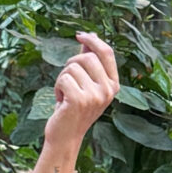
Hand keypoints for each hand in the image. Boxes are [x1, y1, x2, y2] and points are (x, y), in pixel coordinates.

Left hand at [42, 30, 119, 157]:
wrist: (66, 136)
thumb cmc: (74, 108)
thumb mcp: (86, 84)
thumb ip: (90, 61)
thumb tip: (91, 35)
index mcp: (113, 85)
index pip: (107, 52)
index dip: (93, 41)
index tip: (80, 35)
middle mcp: (108, 90)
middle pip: (87, 58)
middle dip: (71, 65)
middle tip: (67, 81)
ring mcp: (95, 96)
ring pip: (72, 68)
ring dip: (62, 79)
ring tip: (65, 95)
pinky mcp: (79, 100)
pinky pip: (63, 78)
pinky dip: (57, 87)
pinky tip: (61, 101)